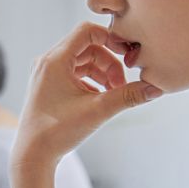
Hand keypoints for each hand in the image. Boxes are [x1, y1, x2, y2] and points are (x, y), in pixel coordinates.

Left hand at [11, 22, 162, 169]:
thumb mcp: (98, 111)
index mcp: (55, 60)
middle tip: (121, 85)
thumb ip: (128, 96)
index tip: (127, 54)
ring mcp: (46, 74)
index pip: (87, 31)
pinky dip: (91, 81)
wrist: (32, 155)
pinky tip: (100, 98)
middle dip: (109, 63)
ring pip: (82, 61)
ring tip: (113, 94)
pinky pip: (74, 74)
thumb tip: (156, 88)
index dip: (111, 38)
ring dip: (102, 73)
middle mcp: (47, 62)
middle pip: (87, 47)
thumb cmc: (57, 132)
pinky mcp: (48, 87)